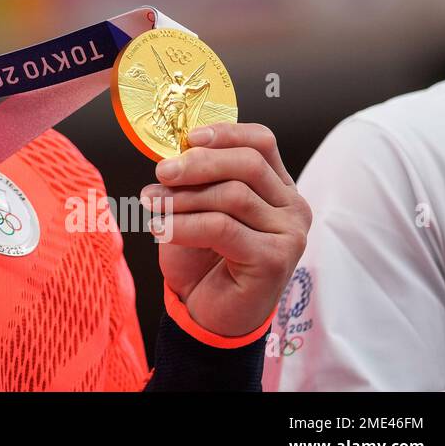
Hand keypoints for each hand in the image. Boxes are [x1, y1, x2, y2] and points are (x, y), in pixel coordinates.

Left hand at [139, 122, 311, 336]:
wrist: (207, 312)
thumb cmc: (202, 257)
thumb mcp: (194, 207)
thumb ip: (194, 179)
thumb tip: (171, 155)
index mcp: (277, 186)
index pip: (261, 142)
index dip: (225, 133)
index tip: (188, 137)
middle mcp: (291, 207)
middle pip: (248, 163)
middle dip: (198, 164)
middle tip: (162, 173)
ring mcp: (289, 234)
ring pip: (233, 195)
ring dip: (184, 198)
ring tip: (153, 206)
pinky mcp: (276, 259)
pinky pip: (223, 228)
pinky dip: (184, 225)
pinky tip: (160, 229)